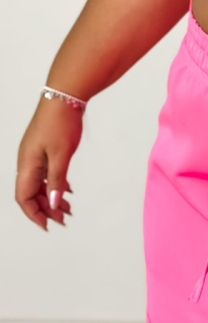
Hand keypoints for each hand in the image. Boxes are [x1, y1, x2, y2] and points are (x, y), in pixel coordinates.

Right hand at [15, 97, 78, 229]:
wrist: (64, 96)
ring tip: (67, 208)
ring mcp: (34, 154)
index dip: (34, 214)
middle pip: (31, 193)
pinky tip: (66, 189)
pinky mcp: (43, 148)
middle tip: (63, 219)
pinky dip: (54, 183)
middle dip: (45, 209)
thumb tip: (52, 204)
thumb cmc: (61, 122)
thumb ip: (56, 180)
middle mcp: (26, 161)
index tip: (48, 225)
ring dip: (51, 197)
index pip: (24, 197)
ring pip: (39, 183)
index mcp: (26, 164)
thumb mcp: (61, 155)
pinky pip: (44, 172)